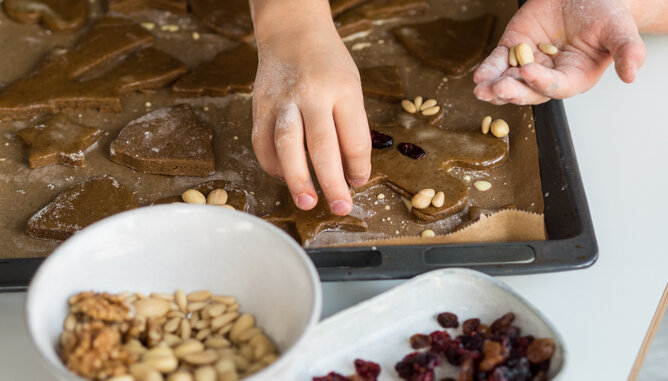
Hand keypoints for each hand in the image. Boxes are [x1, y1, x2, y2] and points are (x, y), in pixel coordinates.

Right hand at [252, 14, 369, 215]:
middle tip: (340, 208)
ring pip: (288, 146)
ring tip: (307, 202)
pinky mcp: (259, 106)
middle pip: (322, 147)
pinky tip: (285, 177)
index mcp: (343, 89)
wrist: (291, 32)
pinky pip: (263, 144)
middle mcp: (312, 94)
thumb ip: (351, 127)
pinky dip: (273, 166)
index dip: (359, 167)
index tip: (359, 182)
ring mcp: (282, 101)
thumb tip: (350, 172)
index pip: (355, 138)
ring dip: (298, 179)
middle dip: (333, 183)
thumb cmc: (328, 64)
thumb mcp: (351, 86)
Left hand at [473, 0, 645, 104]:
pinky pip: (498, 63)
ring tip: (481, 89)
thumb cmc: (605, 14)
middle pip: (529, 89)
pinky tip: (478, 76)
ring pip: (509, 80)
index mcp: (576, 77)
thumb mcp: (619, 30)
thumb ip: (627, 52)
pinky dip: (488, 69)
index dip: (542, 81)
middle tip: (497, 90)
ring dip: (494, 87)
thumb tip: (632, 75)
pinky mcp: (513, 49)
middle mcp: (550, 75)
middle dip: (513, 91)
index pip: (557, 86)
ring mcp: (529, 63)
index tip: (529, 72)